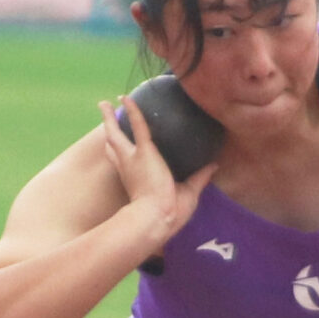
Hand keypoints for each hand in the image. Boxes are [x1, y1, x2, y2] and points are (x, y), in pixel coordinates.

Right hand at [100, 96, 212, 243]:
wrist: (157, 219)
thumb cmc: (171, 213)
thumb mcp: (188, 192)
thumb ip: (200, 177)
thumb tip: (214, 164)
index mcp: (136, 180)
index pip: (122, 164)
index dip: (115, 155)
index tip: (112, 147)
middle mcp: (129, 168)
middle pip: (113, 147)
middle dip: (109, 132)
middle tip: (105, 119)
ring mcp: (133, 158)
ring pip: (115, 135)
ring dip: (109, 119)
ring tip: (104, 104)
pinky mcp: (144, 151)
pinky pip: (137, 124)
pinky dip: (132, 110)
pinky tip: (127, 98)